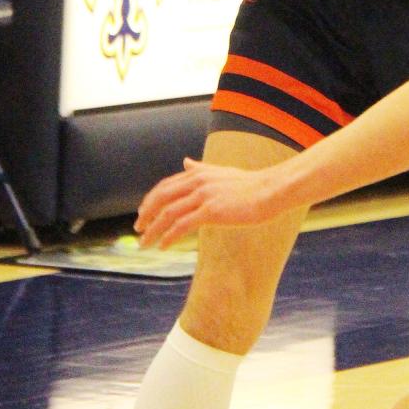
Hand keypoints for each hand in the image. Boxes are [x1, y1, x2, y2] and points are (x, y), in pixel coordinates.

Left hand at [135, 158, 273, 248]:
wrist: (270, 191)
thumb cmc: (248, 185)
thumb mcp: (221, 173)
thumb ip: (200, 169)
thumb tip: (185, 162)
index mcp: (199, 172)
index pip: (165, 185)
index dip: (150, 199)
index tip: (142, 213)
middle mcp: (198, 181)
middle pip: (161, 198)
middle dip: (146, 214)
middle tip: (138, 229)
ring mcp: (204, 195)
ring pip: (168, 213)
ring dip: (153, 230)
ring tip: (145, 243)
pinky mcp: (211, 211)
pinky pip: (182, 225)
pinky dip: (169, 236)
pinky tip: (163, 246)